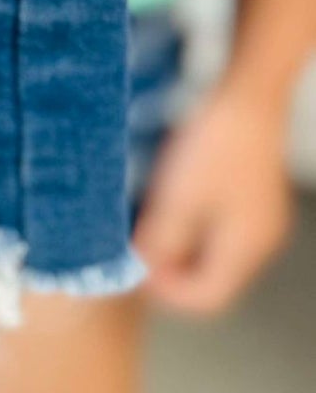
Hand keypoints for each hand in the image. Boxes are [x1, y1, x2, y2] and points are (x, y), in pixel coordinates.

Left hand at [135, 82, 295, 315]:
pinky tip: (166, 202)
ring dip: (177, 246)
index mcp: (245, 249)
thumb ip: (158, 242)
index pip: (205, 298)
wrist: (248, 93)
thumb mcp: (177, 198)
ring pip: (212, 251)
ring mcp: (259, 218)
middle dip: (169, 269)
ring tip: (145, 223)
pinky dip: (190, 225)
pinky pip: (219, 227)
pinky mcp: (252, 196)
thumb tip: (139, 273)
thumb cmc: (216, 145)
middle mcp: (260, 241)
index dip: (165, 292)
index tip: (132, 271)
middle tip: (134, 247)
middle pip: (211, 277)